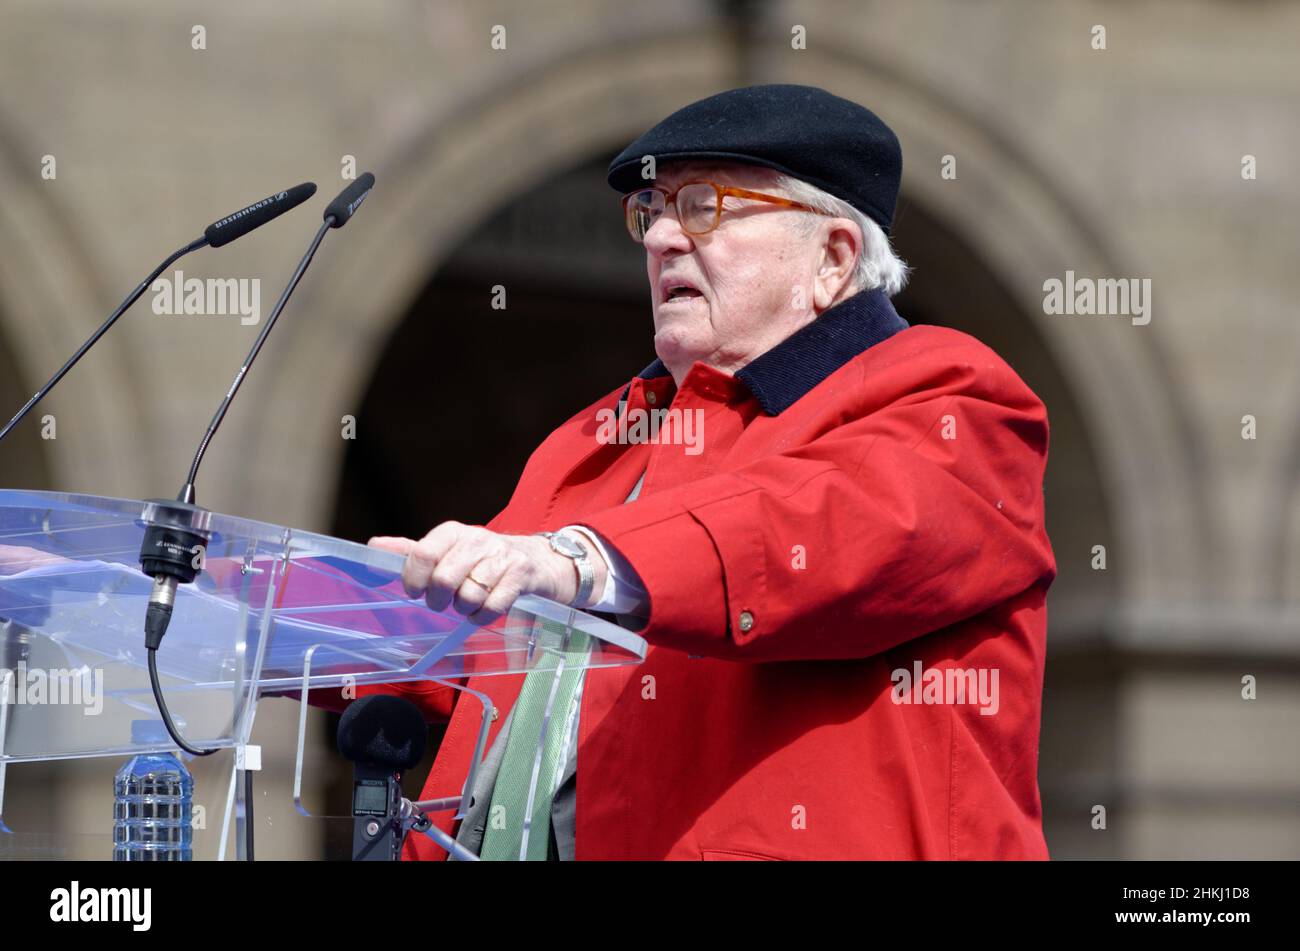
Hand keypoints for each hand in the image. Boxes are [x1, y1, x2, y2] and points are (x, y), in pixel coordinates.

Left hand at [368, 522, 605, 624]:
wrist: (539, 562)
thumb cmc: (483, 560)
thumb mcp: (447, 551)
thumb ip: (411, 552)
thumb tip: (372, 546)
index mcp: (452, 531)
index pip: (421, 553)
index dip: (413, 580)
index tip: (416, 592)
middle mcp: (477, 538)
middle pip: (444, 579)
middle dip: (439, 600)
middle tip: (445, 602)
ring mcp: (502, 556)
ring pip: (468, 595)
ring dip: (465, 609)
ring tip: (470, 602)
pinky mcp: (522, 575)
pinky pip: (492, 607)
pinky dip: (484, 616)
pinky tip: (486, 609)